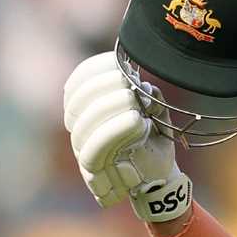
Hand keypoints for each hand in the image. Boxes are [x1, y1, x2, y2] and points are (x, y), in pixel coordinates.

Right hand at [62, 52, 192, 221]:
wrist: (160, 173)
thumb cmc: (152, 137)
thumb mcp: (154, 110)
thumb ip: (147, 94)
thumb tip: (140, 84)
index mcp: (89, 108)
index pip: (76, 85)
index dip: (92, 71)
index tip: (116, 64)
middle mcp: (80, 128)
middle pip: (77, 104)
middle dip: (102, 88)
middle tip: (129, 85)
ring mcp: (83, 150)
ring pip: (83, 127)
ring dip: (109, 109)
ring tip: (135, 104)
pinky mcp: (92, 172)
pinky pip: (93, 152)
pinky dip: (115, 131)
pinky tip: (137, 121)